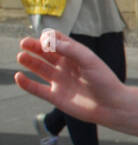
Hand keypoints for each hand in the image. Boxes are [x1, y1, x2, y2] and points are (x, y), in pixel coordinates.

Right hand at [14, 30, 128, 124]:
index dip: (49, 37)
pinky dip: (26, 83)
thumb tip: (49, 40)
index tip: (46, 39)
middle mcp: (66, 67)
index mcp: (76, 56)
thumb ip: (71, 50)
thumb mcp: (89, 61)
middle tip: (24, 43)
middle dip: (34, 47)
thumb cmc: (105, 81)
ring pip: (39, 69)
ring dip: (29, 62)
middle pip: (45, 53)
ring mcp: (60, 81)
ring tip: (21, 56)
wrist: (112, 106)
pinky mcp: (56, 97)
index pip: (58, 41)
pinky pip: (37, 89)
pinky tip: (18, 76)